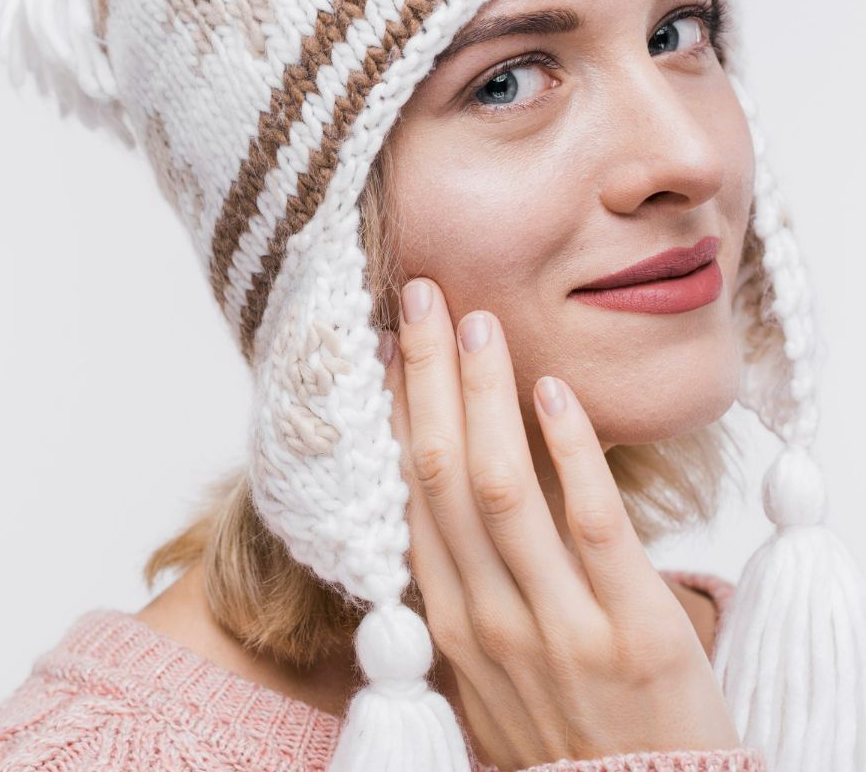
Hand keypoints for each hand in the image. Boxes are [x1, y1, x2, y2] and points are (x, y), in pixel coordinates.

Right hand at [381, 276, 739, 769]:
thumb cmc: (564, 745)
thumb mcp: (487, 684)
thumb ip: (465, 606)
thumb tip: (443, 530)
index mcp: (448, 626)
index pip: (409, 498)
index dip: (397, 415)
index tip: (391, 349)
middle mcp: (485, 619)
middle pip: (440, 474)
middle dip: (427, 378)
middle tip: (420, 297)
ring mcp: (555, 624)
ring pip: (500, 486)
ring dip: (484, 394)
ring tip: (479, 322)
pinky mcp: (632, 629)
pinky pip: (590, 522)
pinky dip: (569, 450)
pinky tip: (553, 390)